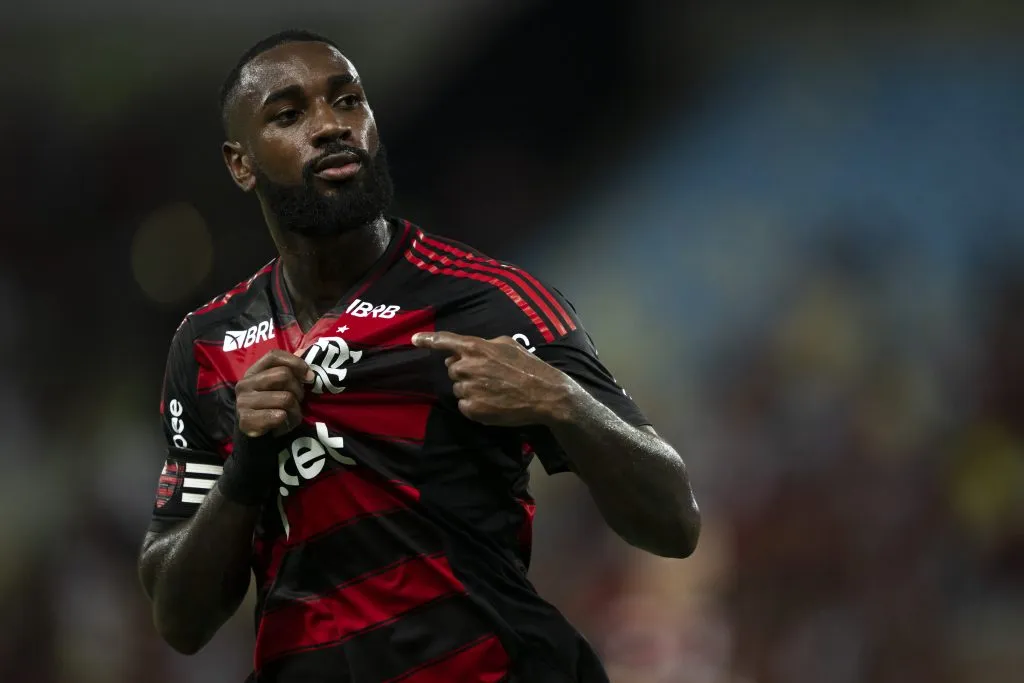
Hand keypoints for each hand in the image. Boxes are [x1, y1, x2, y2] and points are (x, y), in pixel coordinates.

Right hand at [235, 349, 312, 437]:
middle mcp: (245, 384)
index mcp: (253, 371)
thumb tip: (303, 350)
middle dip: (298, 390)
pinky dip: (287, 421)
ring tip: (291, 415)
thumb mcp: (279, 386)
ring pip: (285, 398)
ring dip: (295, 410)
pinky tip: (282, 424)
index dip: (296, 363)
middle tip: (298, 401)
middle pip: (283, 375)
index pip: (274, 356)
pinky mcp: (246, 420)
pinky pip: (279, 416)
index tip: (309, 376)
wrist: (254, 435)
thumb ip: (289, 369)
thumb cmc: (271, 406)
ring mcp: (243, 402)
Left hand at [412, 331, 577, 426]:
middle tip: (486, 376)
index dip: (428, 340)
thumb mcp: (508, 345)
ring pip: (458, 388)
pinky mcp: (472, 409)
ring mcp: (469, 389)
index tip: (414, 339)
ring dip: (470, 389)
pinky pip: (464, 405)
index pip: (445, 341)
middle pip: (452, 369)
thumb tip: (468, 350)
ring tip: (493, 391)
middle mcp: (468, 366)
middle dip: (464, 371)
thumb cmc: (529, 367)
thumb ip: (485, 344)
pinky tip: (493, 403)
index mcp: (476, 348)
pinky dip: (474, 405)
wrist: (545, 395)